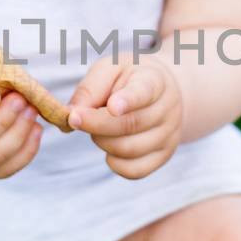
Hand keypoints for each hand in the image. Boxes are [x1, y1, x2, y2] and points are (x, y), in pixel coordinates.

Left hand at [66, 58, 181, 178]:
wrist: (160, 93)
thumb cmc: (128, 79)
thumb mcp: (109, 70)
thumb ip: (90, 88)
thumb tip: (71, 115)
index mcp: (154, 80)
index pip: (144, 92)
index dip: (128, 101)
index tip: (112, 107)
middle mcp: (168, 109)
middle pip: (131, 125)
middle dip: (96, 125)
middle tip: (75, 118)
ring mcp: (169, 135)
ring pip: (130, 150)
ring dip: (102, 142)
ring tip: (97, 129)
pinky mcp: (163, 156)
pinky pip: (135, 170)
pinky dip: (114, 163)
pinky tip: (109, 146)